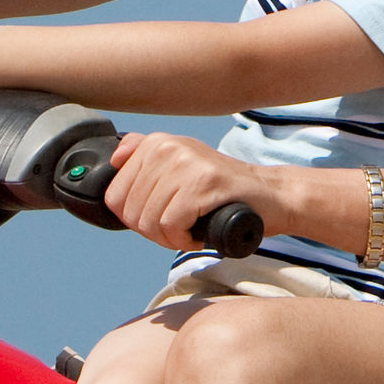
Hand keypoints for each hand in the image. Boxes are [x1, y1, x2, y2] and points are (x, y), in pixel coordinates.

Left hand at [99, 131, 268, 253]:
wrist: (270, 195)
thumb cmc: (221, 190)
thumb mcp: (179, 164)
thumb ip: (144, 157)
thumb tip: (113, 161)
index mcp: (157, 143)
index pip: (114, 194)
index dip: (134, 218)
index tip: (159, 218)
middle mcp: (168, 147)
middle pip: (130, 211)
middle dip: (152, 231)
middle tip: (178, 230)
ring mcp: (186, 164)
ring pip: (149, 221)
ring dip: (168, 239)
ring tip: (189, 232)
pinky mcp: (203, 184)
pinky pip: (171, 226)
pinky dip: (183, 241)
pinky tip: (198, 235)